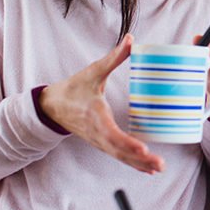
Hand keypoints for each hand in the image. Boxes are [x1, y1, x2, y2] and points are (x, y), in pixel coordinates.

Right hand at [39, 34, 163, 173]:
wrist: (51, 106)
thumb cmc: (73, 89)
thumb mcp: (92, 72)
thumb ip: (113, 57)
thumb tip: (131, 40)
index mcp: (96, 117)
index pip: (112, 134)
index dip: (127, 143)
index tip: (142, 148)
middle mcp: (98, 133)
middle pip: (120, 150)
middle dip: (140, 159)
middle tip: (159, 163)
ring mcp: (99, 141)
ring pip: (120, 156)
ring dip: (139, 164)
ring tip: (158, 168)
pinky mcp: (101, 143)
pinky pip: (118, 156)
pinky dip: (133, 164)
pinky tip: (148, 169)